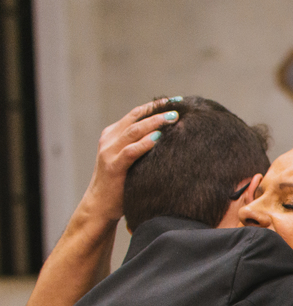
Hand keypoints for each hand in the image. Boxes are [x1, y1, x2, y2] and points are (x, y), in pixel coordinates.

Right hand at [82, 98, 181, 222]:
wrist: (100, 205)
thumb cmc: (121, 184)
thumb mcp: (130, 160)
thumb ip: (142, 147)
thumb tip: (170, 139)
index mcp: (113, 135)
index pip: (136, 114)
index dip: (155, 106)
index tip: (176, 100)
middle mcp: (110, 139)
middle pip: (136, 118)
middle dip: (157, 110)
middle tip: (179, 105)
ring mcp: (109, 152)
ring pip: (133, 131)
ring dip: (154, 123)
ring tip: (173, 117)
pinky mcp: (113, 166)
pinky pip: (130, 151)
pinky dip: (144, 144)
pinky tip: (159, 138)